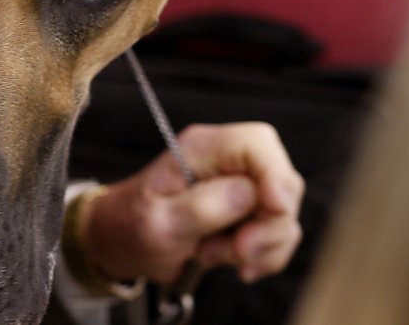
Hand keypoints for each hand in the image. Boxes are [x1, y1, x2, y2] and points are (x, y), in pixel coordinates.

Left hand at [81, 122, 303, 284]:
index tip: (272, 211)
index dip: (274, 175)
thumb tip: (250, 193)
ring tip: (213, 254)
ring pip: (284, 214)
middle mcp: (226, 161)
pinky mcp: (249, 213)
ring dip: (261, 246)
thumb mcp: (158, 222)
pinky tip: (234, 264)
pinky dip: (264, 256)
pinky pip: (278, 234)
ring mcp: (241, 187)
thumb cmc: (132, 226)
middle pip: (282, 181)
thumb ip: (202, 207)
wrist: (123, 245)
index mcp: (201, 148)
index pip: (257, 144)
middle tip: (236, 251)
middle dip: (268, 225)